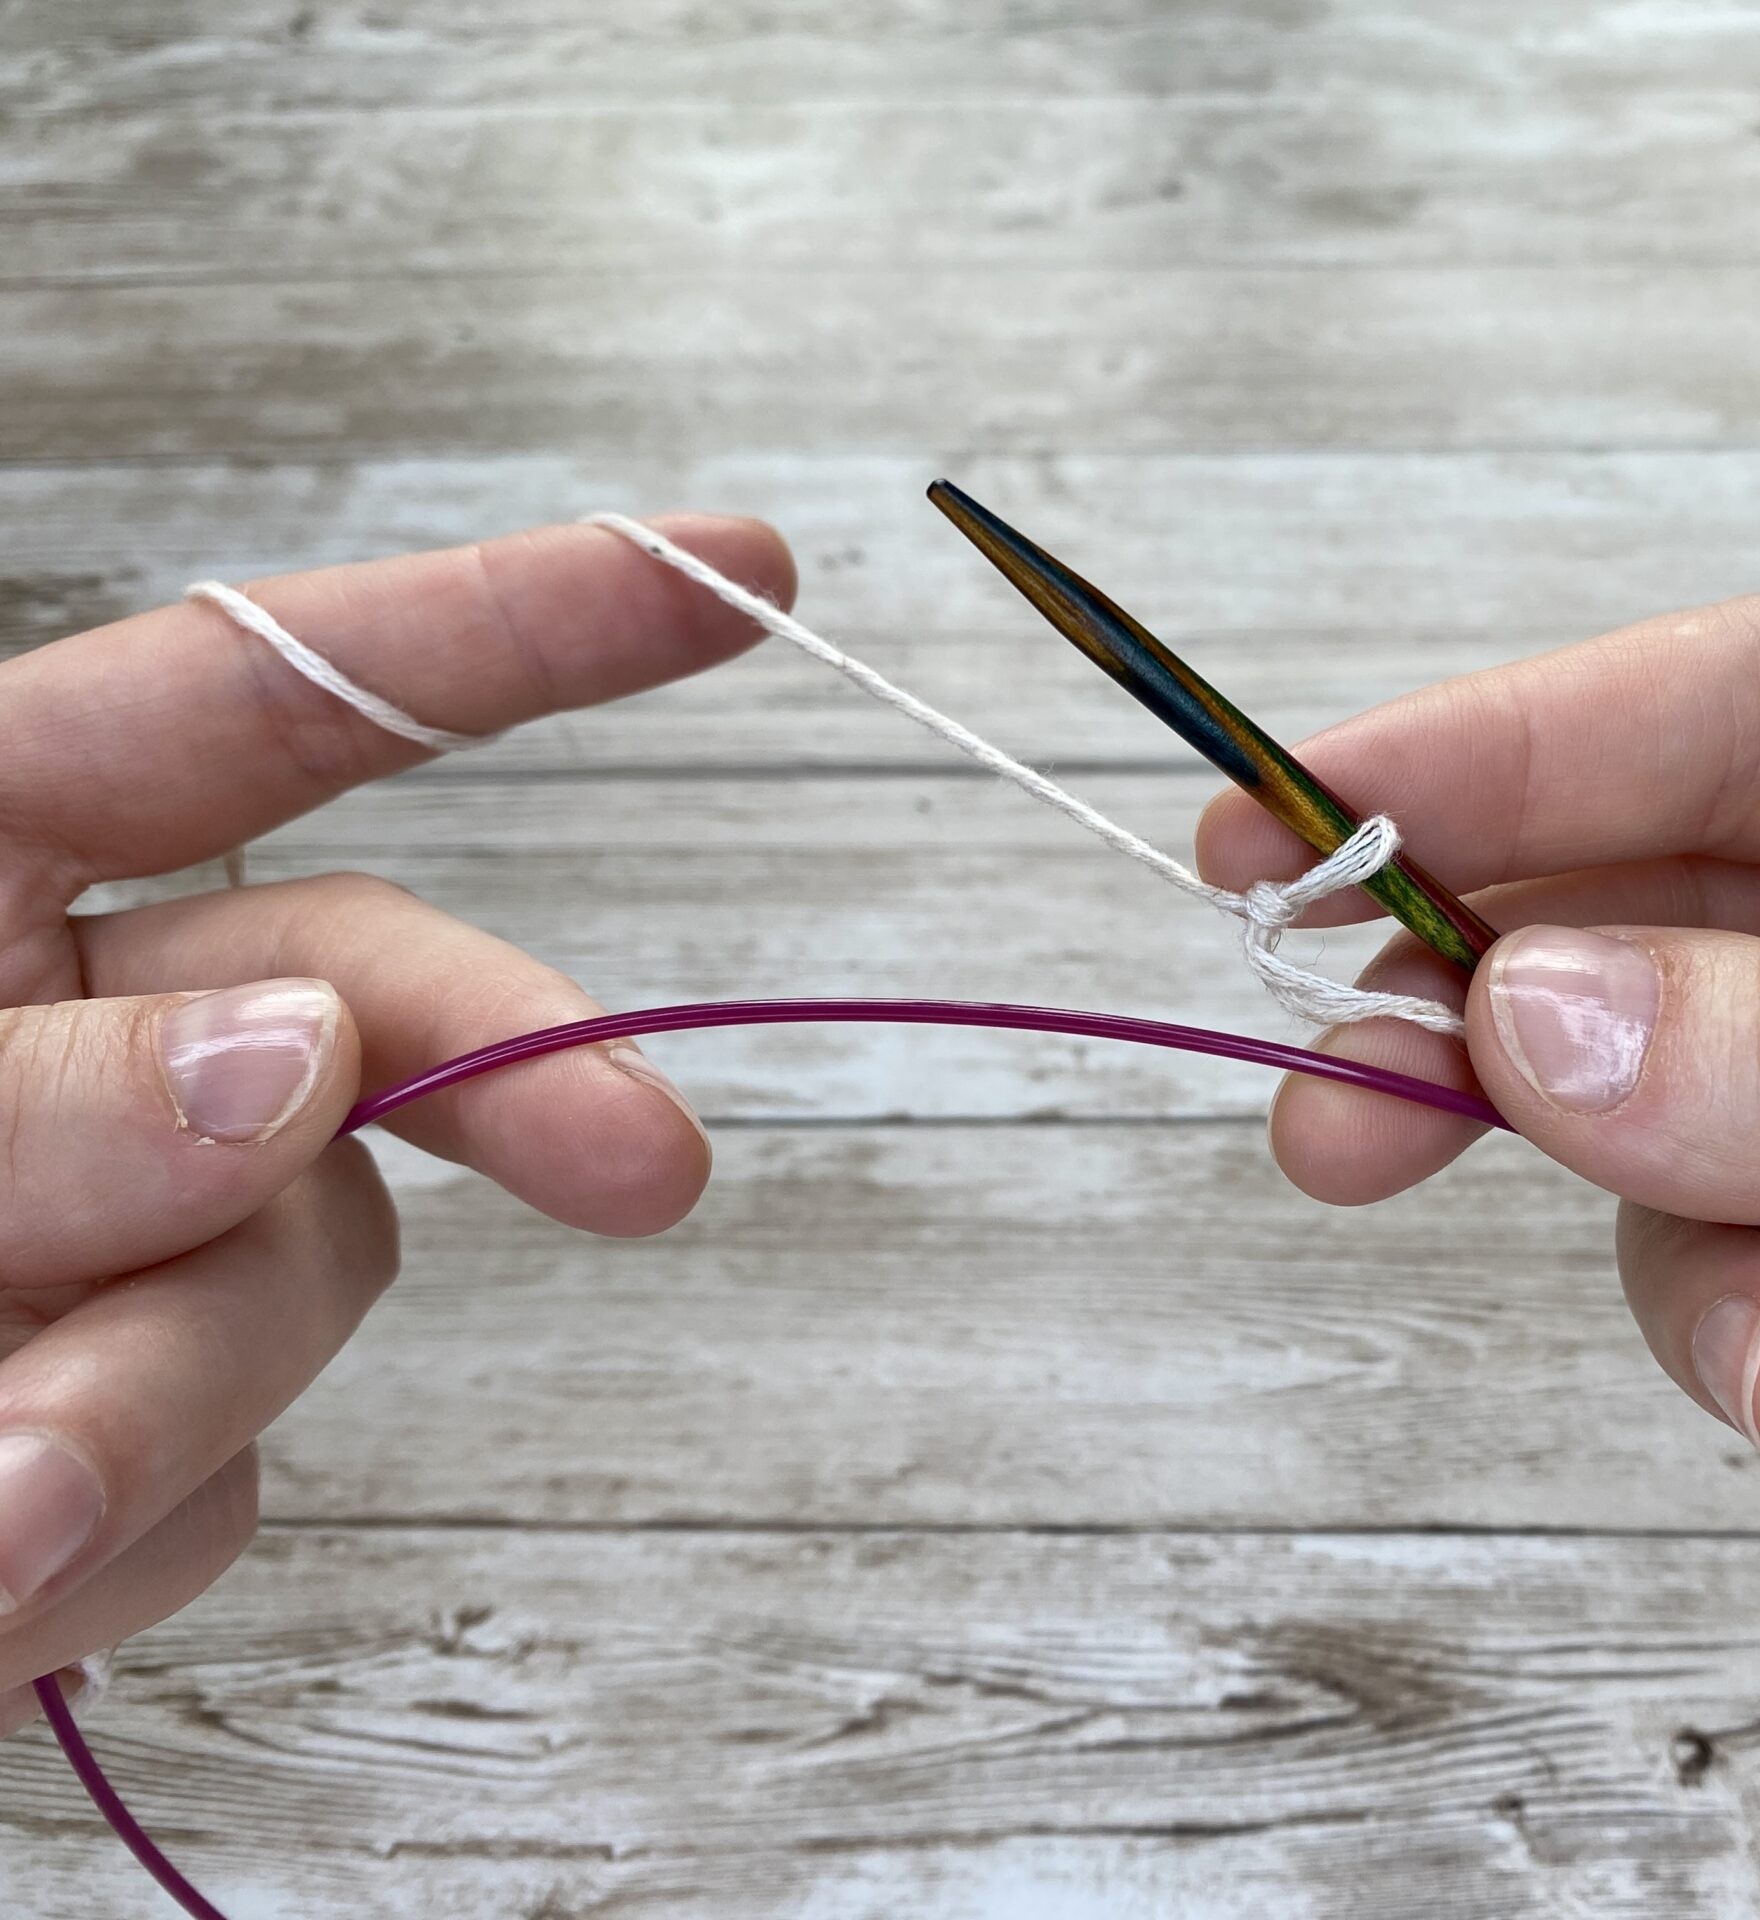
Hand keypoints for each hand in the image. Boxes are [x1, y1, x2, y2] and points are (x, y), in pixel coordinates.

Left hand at [0, 516, 793, 1734]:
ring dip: (156, 1402)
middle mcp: (68, 1038)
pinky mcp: (115, 1437)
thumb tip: (303, 1061)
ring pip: (290, 1280)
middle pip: (363, 998)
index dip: (508, 627)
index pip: (259, 699)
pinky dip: (106, 1534)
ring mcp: (110, 1243)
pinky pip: (209, 1484)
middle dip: (509, 1076)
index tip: (734, 575)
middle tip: (650, 1176)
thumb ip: (17, 1094)